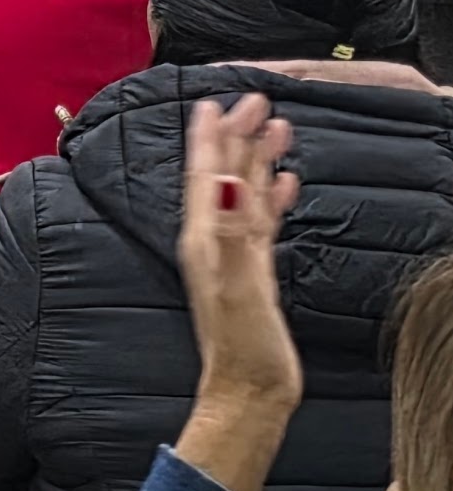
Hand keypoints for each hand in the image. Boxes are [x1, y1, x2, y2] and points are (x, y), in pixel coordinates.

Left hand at [170, 94, 303, 490]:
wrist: (250, 390)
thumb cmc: (241, 344)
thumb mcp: (237, 282)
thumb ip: (231, 232)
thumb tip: (226, 182)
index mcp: (202, 235)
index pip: (206, 172)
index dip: (210, 136)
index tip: (215, 100)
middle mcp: (211, 238)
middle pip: (224, 174)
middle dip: (237, 137)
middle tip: (256, 100)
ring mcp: (232, 254)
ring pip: (245, 193)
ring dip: (258, 160)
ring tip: (278, 127)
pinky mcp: (254, 271)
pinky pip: (263, 221)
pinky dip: (274, 197)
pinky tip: (287, 183)